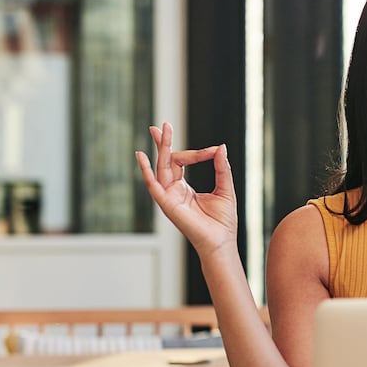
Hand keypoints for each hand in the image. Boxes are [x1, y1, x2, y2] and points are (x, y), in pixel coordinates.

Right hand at [136, 122, 238, 256]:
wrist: (222, 242)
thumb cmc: (223, 221)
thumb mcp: (225, 188)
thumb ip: (221, 168)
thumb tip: (220, 147)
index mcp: (183, 188)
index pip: (181, 162)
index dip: (197, 153)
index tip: (213, 150)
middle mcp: (172, 191)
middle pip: (166, 162)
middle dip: (164, 143)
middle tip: (164, 124)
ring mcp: (168, 197)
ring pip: (161, 168)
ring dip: (161, 149)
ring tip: (159, 130)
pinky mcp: (167, 205)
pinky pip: (153, 185)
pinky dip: (146, 171)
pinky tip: (141, 156)